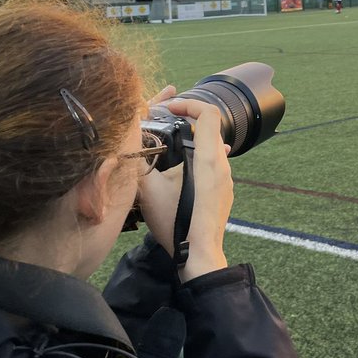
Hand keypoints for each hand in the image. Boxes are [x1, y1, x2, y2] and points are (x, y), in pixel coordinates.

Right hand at [137, 89, 233, 280]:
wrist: (199, 255)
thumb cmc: (175, 223)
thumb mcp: (149, 190)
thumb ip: (141, 163)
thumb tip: (130, 144)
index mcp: (209, 159)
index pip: (208, 114)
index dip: (189, 103)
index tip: (170, 107)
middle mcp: (223, 165)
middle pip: (211, 128)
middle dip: (188, 119)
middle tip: (166, 121)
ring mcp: (227, 179)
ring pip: (213, 146)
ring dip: (194, 138)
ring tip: (171, 145)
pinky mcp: (225, 191)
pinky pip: (215, 164)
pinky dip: (200, 156)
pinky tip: (183, 168)